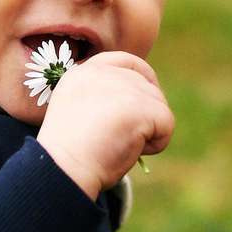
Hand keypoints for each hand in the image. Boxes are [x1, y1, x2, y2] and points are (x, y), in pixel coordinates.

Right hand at [36, 52, 173, 197]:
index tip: (144, 102)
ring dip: (149, 131)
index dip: (143, 79)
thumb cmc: (71, 154)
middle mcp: (103, 72)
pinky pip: (167, 123)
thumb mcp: (80, 112)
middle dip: (145, 114)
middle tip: (122, 138)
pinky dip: (157, 144)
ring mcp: (123, 86)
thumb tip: (139, 100)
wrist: (65, 170)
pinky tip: (133, 151)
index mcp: (83, 73)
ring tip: (121, 146)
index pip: (126, 61)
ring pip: (159, 105)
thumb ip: (104, 98)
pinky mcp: (140, 105)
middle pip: (147, 86)